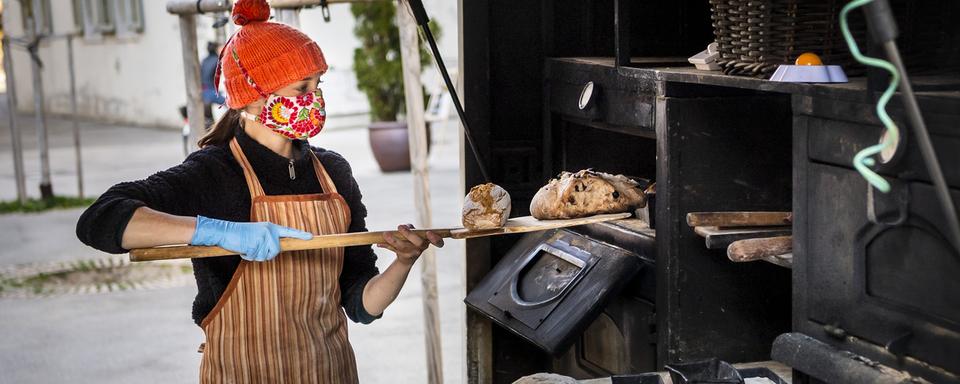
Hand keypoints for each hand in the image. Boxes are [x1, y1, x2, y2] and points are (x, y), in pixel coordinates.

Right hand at [190, 215, 312, 261]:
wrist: (224, 231)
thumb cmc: (240, 235)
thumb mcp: (257, 234)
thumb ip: (268, 240)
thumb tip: (275, 250)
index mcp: (270, 227)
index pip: (288, 232)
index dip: (300, 235)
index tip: (311, 237)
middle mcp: (269, 231)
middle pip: (275, 252)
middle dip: (265, 255)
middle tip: (253, 249)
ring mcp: (262, 237)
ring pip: (266, 256)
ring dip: (255, 256)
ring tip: (247, 247)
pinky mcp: (254, 243)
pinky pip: (255, 257)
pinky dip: (248, 257)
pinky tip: (242, 249)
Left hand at [377, 224, 443, 266]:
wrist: (407, 257)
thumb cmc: (412, 239)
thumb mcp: (413, 233)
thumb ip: (410, 228)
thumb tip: (405, 227)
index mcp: (427, 241)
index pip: (438, 242)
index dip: (435, 238)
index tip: (429, 233)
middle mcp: (421, 248)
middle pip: (418, 243)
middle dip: (409, 235)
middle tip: (400, 226)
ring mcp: (412, 254)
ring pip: (403, 247)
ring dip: (394, 240)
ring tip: (385, 234)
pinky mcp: (402, 257)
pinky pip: (394, 249)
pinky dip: (386, 245)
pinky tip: (379, 243)